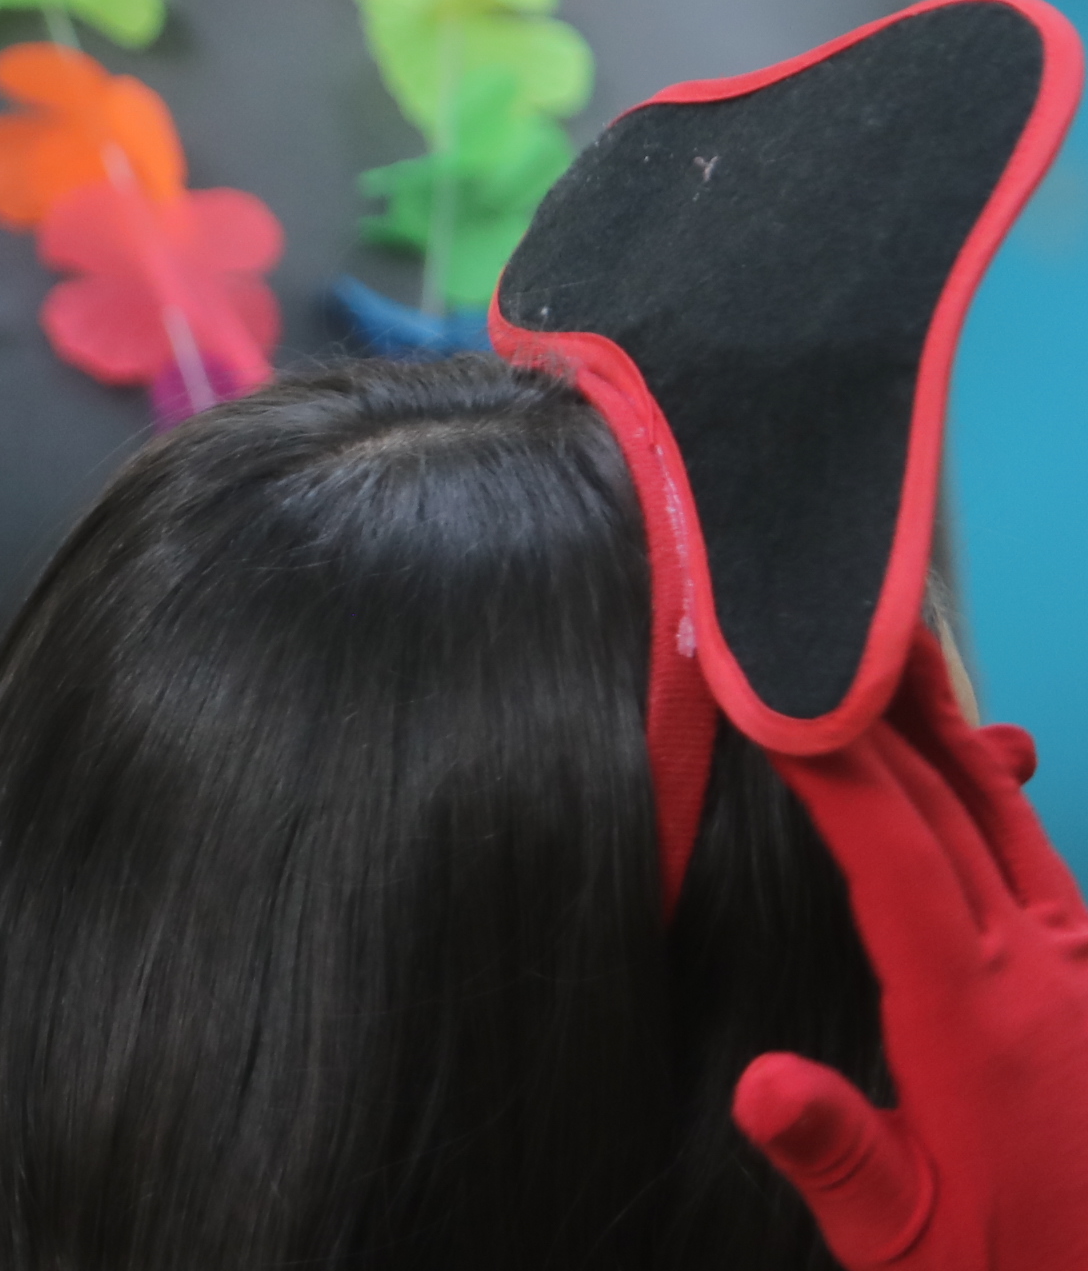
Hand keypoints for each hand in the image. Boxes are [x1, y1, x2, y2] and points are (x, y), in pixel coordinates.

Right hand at [733, 656, 1087, 1268]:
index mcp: (978, 1018)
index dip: (825, 757)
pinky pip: (1040, 857)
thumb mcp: (904, 1245)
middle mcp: (1042, 971)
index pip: (891, 851)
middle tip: (823, 607)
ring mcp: (1080, 970)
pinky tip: (974, 760)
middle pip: (950, 801)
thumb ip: (836, 1156)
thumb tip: (758, 1085)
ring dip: (939, 726)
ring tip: (891, 645)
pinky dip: (991, 788)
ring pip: (1004, 816)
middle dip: (877, 699)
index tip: (764, 678)